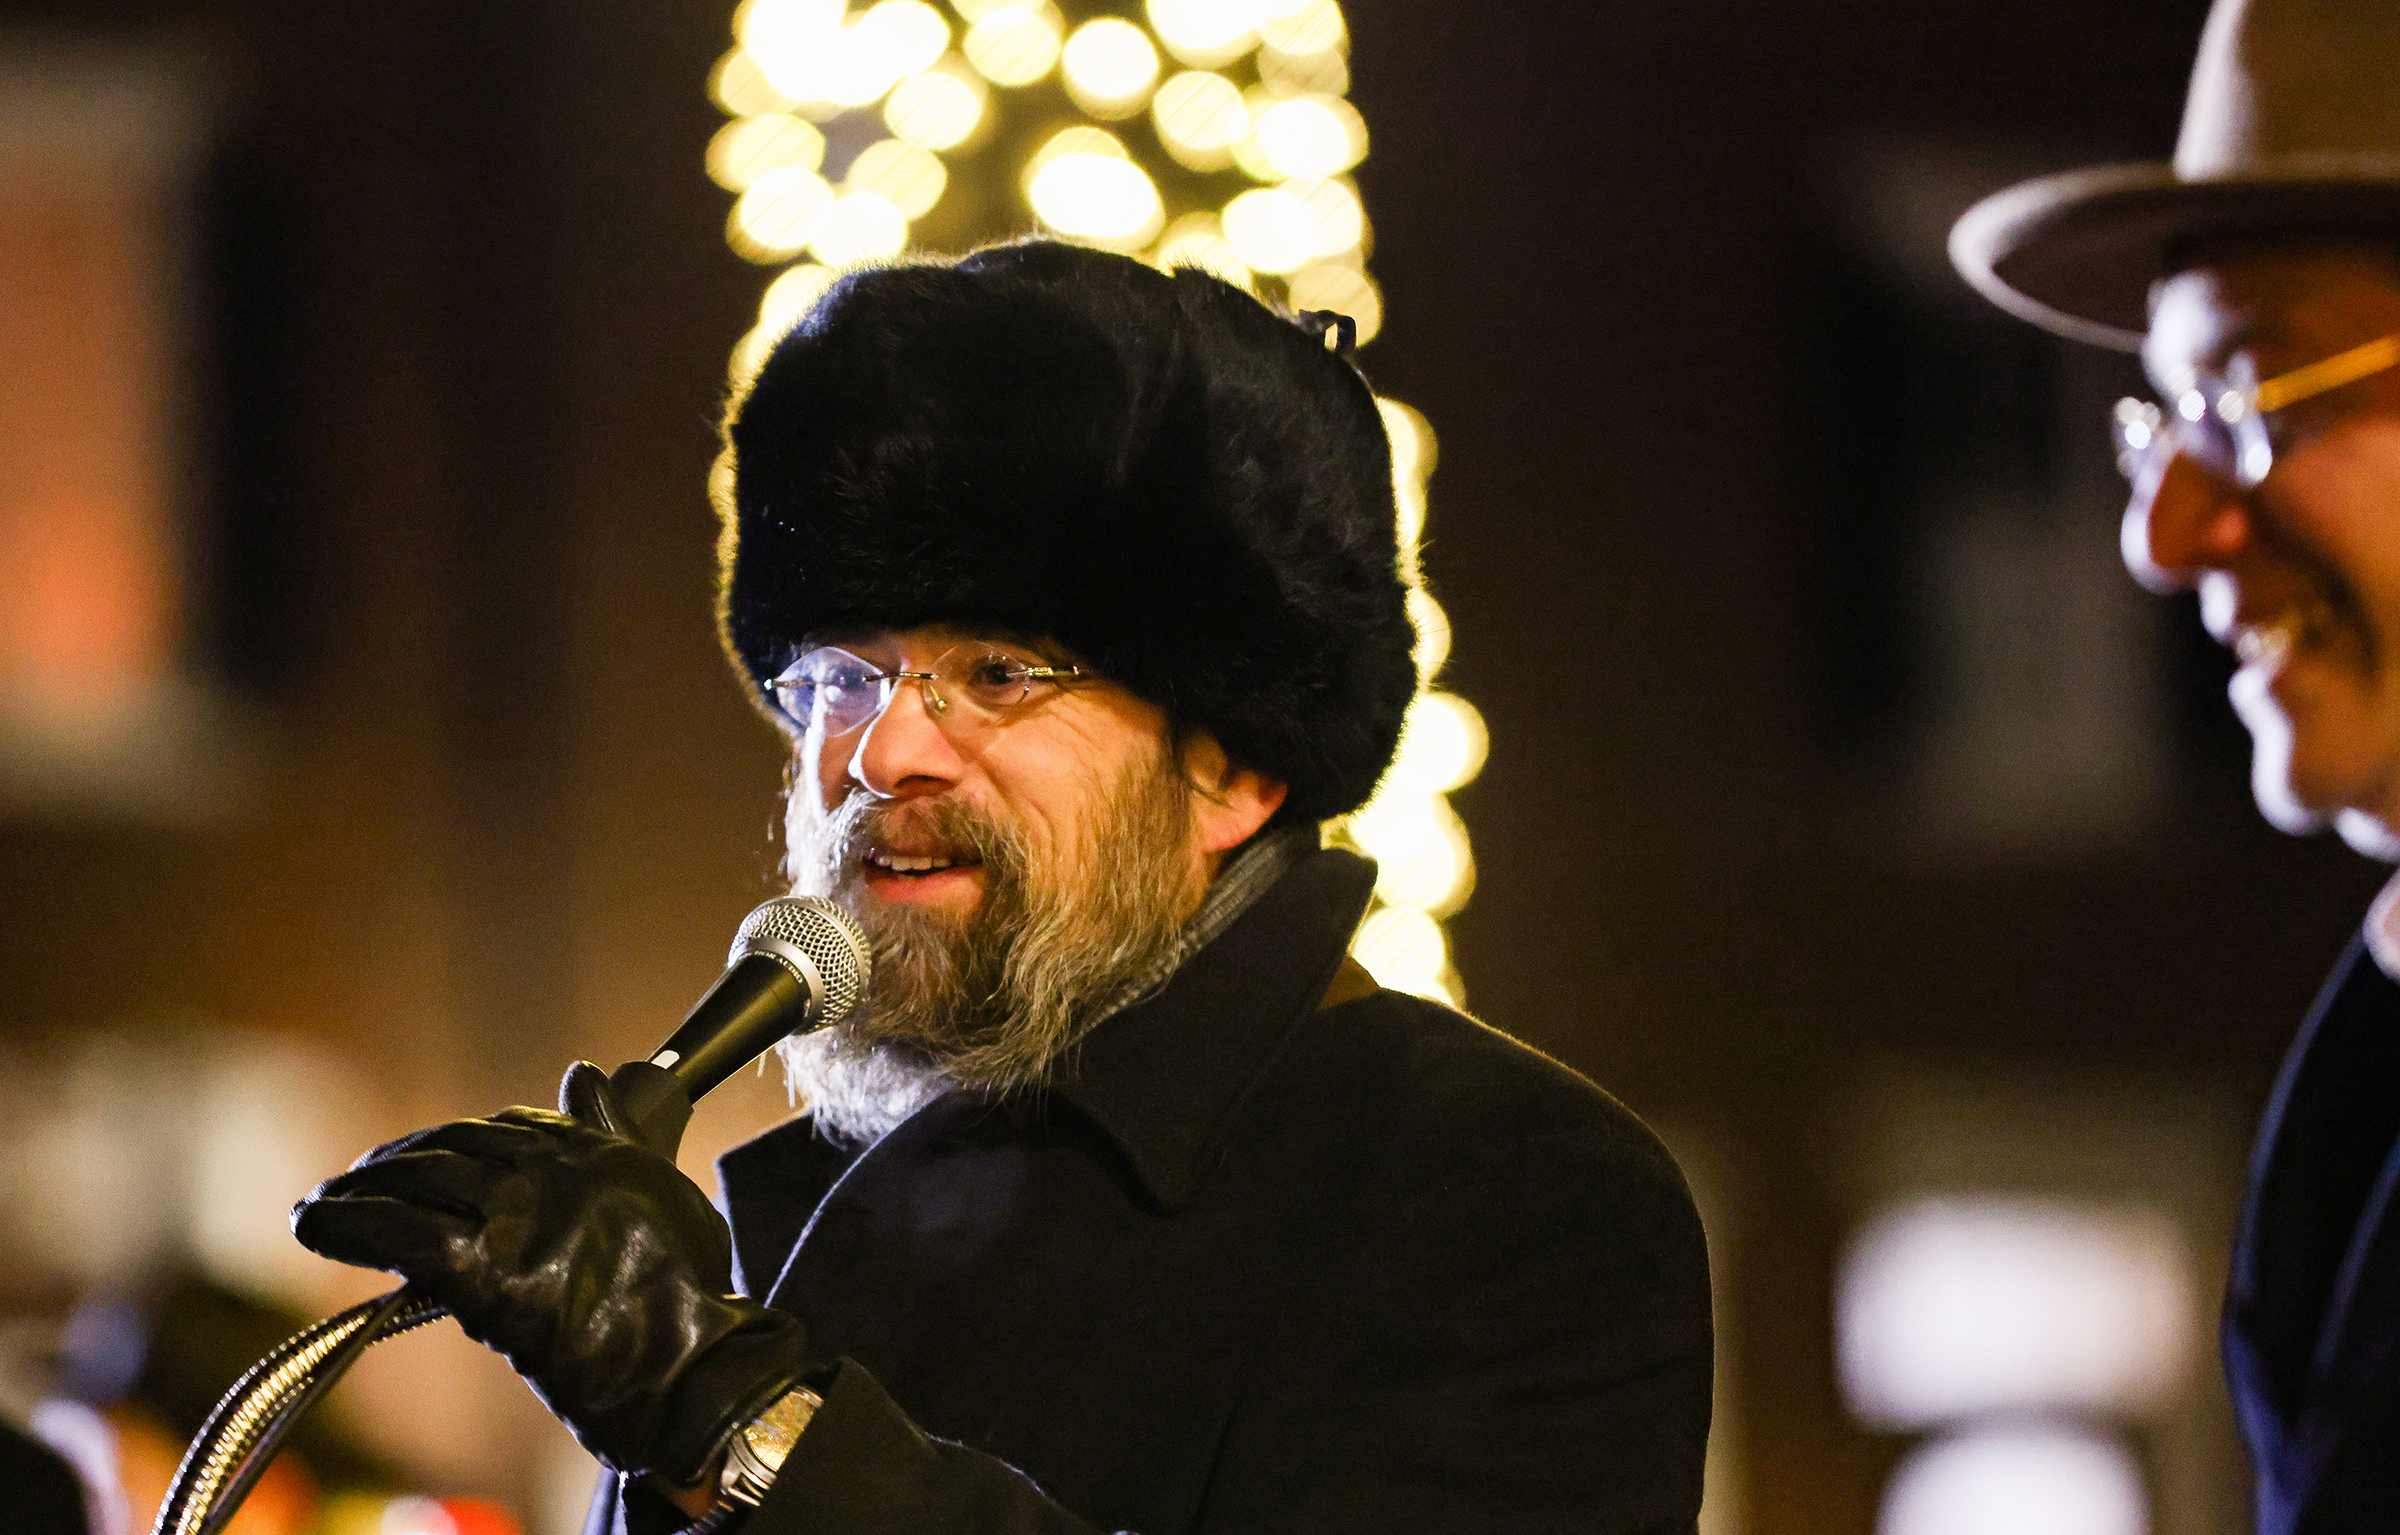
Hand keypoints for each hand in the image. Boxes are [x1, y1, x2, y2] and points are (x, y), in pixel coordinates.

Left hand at [291, 1062, 812, 1486]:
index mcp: (594, 1148)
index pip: (508, 1127)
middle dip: (396, 1159)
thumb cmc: (685, 1286)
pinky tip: (315, 1225)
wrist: (683, 1360)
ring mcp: (514, 1216)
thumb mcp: (660, 1186)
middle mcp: (550, 1169)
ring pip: (415, 1182)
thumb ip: (620, 1129)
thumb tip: (587, 1074)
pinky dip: (345, 1224)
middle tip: (360, 1175)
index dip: (456, 1139)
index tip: (429, 1154)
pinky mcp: (482, 1269)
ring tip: (324, 1203)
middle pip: (449, 1148)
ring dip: (358, 1188)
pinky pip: (394, 1233)